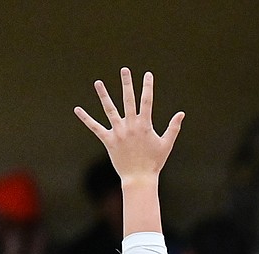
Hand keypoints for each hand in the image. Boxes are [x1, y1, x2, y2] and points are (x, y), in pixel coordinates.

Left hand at [75, 68, 183, 183]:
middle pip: (128, 100)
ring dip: (104, 95)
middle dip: (127, 84)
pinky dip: (86, 118)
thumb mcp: (167, 144)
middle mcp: (131, 126)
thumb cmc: (155, 162)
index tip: (147, 74)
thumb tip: (181, 114)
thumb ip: (173, 128)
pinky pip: (95, 127)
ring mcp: (118, 132)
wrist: (139, 178)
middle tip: (125, 70)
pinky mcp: (108, 140)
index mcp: (145, 125)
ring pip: (109, 110)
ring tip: (98, 82)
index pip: (147, 101)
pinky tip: (77, 109)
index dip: (148, 87)